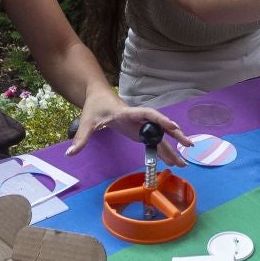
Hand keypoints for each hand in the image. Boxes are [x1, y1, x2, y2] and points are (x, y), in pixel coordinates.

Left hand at [72, 89, 186, 164]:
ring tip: (183, 163)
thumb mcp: (86, 122)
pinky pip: (154, 142)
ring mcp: (141, 125)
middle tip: (190, 145)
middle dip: (175, 135)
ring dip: (172, 148)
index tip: (172, 126)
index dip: (159, 120)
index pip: (146, 114)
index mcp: (127, 113)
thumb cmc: (94, 107)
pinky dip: (163, 151)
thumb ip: (80, 138)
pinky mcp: (140, 132)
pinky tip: (171, 161)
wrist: (98, 97)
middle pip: (160, 126)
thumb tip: (70, 154)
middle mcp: (139, 119)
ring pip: (160, 136)